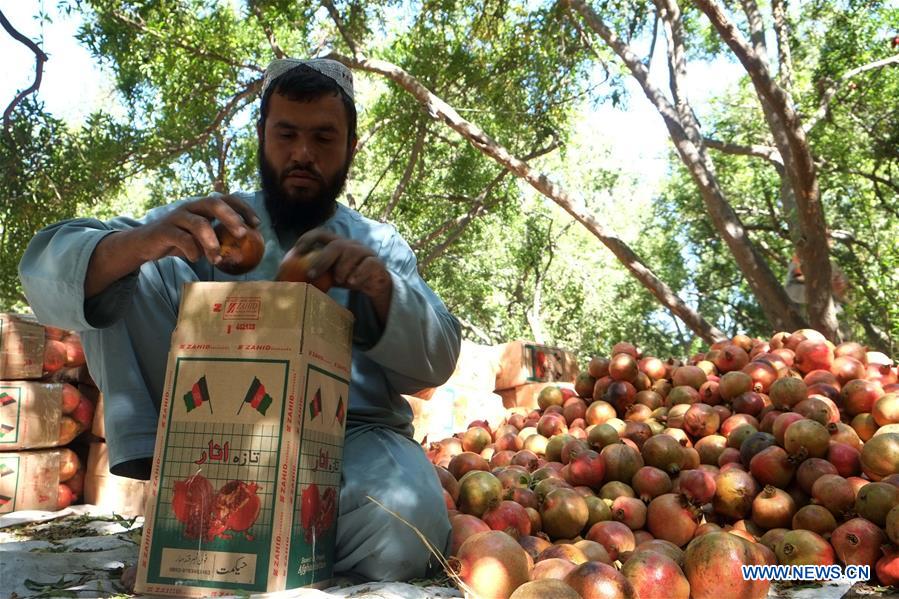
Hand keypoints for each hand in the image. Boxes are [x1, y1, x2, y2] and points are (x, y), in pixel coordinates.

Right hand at [135, 195, 260, 265]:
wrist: (146, 244)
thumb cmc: (180, 240)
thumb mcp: (202, 238)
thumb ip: (219, 237)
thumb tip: (246, 248)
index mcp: (203, 207)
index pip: (226, 199)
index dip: (243, 208)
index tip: (257, 224)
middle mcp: (191, 207)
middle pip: (213, 203)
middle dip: (231, 217)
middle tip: (242, 234)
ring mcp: (177, 217)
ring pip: (198, 223)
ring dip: (212, 242)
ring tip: (217, 258)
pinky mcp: (164, 230)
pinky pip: (181, 238)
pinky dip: (192, 250)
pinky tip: (195, 258)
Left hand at [293, 228, 392, 322]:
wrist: (374, 284)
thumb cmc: (347, 277)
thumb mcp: (329, 275)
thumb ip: (314, 274)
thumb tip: (283, 282)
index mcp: (337, 244)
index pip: (321, 234)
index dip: (307, 239)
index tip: (296, 252)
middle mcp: (351, 244)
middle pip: (336, 245)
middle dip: (322, 260)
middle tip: (310, 274)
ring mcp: (365, 252)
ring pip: (352, 253)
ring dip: (342, 269)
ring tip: (338, 281)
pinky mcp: (376, 263)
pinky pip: (367, 265)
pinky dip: (358, 274)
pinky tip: (352, 282)